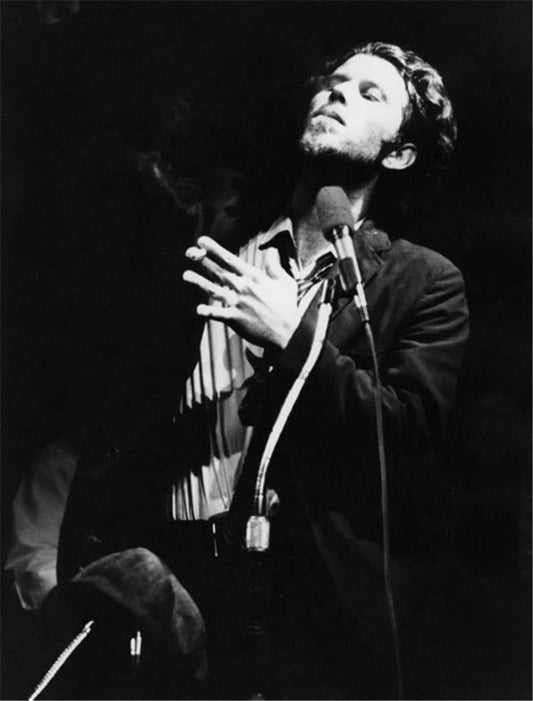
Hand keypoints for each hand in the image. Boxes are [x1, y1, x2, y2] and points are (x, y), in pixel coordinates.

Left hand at [183, 236, 298, 348]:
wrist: (289, 332)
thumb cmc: (287, 307)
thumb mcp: (286, 282)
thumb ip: (275, 266)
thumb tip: (271, 250)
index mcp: (254, 277)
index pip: (231, 260)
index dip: (215, 249)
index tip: (201, 240)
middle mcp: (244, 288)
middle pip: (219, 271)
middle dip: (203, 260)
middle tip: (189, 252)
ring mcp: (239, 303)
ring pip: (215, 290)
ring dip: (199, 282)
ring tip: (186, 275)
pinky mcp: (237, 319)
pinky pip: (219, 314)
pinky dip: (208, 312)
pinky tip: (198, 309)